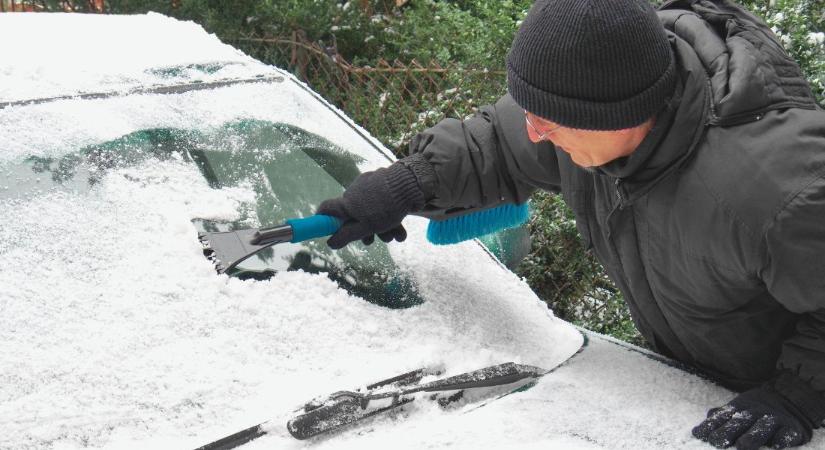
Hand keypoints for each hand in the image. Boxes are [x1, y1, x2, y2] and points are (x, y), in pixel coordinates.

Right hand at [317, 162, 423, 248]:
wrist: (409, 184)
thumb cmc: (384, 208)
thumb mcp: (365, 227)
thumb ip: (347, 236)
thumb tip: (330, 243)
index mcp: (347, 202)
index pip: (327, 208)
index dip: (323, 219)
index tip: (325, 229)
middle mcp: (355, 192)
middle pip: (355, 215)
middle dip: (367, 230)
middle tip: (376, 239)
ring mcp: (370, 186)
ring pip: (373, 211)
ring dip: (383, 227)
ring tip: (395, 236)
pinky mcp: (384, 184)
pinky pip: (383, 203)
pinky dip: (391, 216)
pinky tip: (401, 229)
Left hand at [692, 373, 823, 448]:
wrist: (789, 399)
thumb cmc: (756, 409)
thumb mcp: (738, 408)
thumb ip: (722, 415)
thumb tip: (705, 419)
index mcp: (739, 408)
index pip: (722, 417)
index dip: (710, 426)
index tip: (698, 434)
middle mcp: (754, 413)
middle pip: (739, 422)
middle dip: (727, 432)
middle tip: (716, 442)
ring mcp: (773, 419)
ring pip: (762, 427)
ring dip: (752, 436)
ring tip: (742, 446)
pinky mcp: (791, 428)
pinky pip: (786, 434)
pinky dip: (782, 439)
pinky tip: (776, 445)